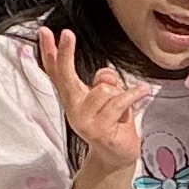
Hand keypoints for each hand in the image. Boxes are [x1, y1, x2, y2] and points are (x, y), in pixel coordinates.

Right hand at [38, 26, 147, 171]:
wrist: (118, 156)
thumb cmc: (114, 123)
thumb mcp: (110, 96)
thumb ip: (104, 81)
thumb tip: (105, 77)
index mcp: (74, 97)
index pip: (57, 72)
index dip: (50, 52)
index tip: (45, 32)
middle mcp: (74, 109)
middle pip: (66, 76)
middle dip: (66, 54)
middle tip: (67, 34)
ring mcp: (84, 121)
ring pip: (104, 89)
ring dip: (121, 93)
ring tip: (123, 107)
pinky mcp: (99, 131)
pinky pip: (119, 102)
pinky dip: (134, 95)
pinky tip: (142, 92)